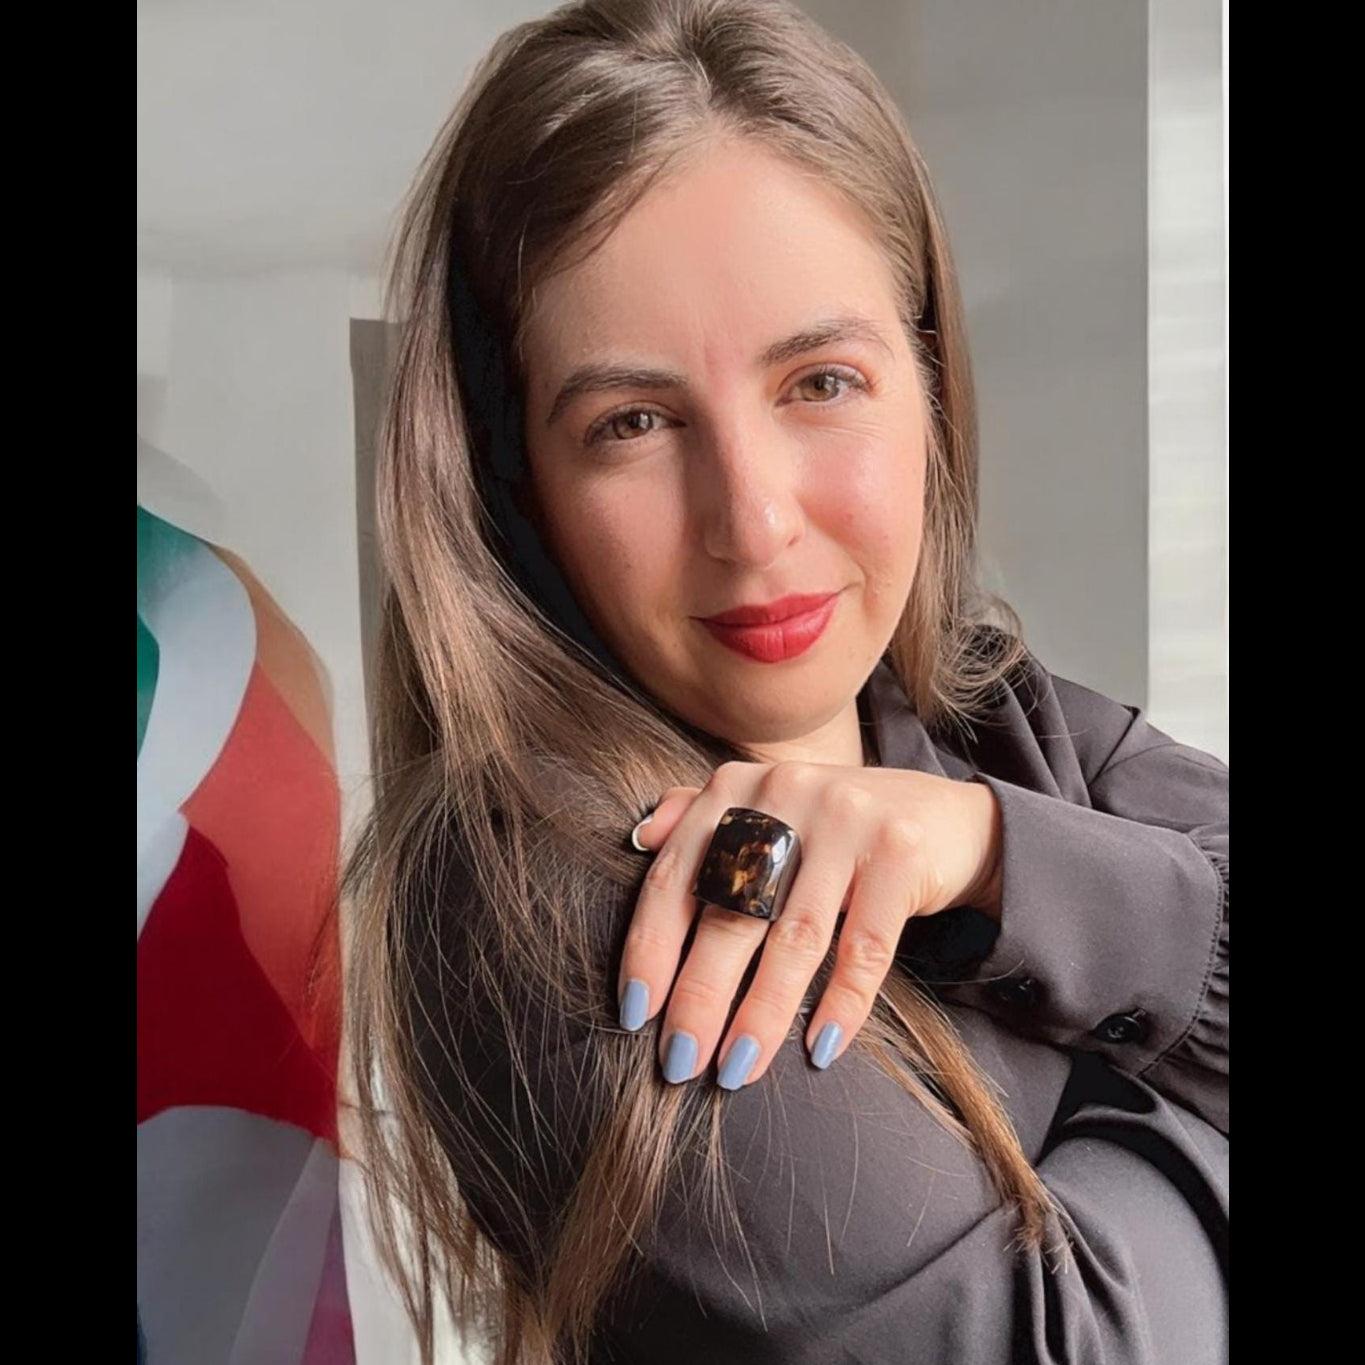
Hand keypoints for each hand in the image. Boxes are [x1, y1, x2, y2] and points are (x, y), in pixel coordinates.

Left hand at [618, 760, 1002, 1088]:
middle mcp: (784, 793)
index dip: (650, 947)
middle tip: (680, 1061)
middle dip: (699, 996)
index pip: (676, 876)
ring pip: (793, 937)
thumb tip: (639, 838)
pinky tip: (819, 1049)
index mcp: (737, 787)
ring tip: (737, 1069)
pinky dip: (841, 1004)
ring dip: (761, 1014)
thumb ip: (701, 815)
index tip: (636, 1013)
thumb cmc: (836, 827)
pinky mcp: (900, 853)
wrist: (948, 816)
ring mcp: (846, 820)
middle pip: (730, 912)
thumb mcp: (766, 807)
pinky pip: (864, 947)